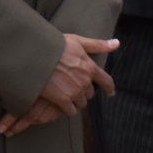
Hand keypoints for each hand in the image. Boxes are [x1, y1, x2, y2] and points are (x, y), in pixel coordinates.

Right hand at [0, 34, 115, 136]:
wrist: (35, 55)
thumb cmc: (55, 46)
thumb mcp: (77, 41)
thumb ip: (98, 45)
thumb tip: (117, 43)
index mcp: (90, 67)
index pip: (106, 81)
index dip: (109, 88)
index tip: (110, 92)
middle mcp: (85, 82)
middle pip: (90, 93)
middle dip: (84, 91)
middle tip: (72, 85)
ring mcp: (74, 92)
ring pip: (81, 103)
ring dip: (75, 100)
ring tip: (64, 93)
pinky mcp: (62, 100)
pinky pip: (71, 111)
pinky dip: (67, 108)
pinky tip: (60, 103)